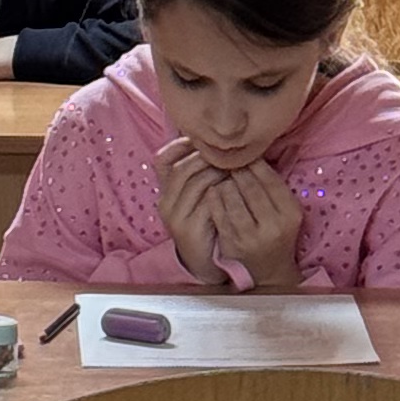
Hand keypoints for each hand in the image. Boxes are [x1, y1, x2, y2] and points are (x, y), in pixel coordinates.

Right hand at [152, 138, 231, 286]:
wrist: (205, 261)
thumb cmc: (206, 224)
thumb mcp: (199, 197)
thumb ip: (201, 174)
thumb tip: (214, 143)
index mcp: (165, 192)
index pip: (162, 159)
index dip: (181, 145)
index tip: (205, 139)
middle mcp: (165, 203)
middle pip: (183, 168)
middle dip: (208, 157)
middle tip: (230, 152)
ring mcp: (175, 218)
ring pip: (196, 183)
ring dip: (218, 172)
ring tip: (236, 167)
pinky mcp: (189, 230)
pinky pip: (206, 203)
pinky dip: (222, 192)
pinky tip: (236, 188)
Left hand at [202, 155, 304, 290]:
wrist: (268, 272)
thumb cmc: (277, 234)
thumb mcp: (286, 211)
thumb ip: (275, 184)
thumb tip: (259, 150)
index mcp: (290, 213)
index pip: (270, 179)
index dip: (255, 163)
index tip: (245, 156)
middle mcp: (273, 225)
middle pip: (249, 185)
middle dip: (237, 170)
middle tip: (228, 161)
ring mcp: (251, 236)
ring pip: (231, 196)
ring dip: (223, 182)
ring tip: (221, 176)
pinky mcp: (231, 243)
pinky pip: (218, 212)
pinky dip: (214, 198)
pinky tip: (213, 191)